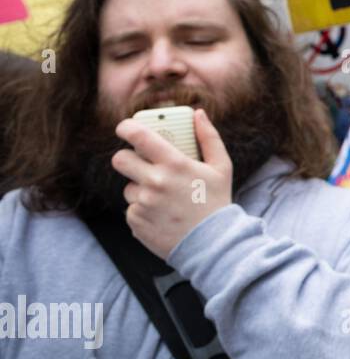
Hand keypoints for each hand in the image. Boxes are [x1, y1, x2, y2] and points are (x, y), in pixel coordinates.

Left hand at [112, 108, 233, 260]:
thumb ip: (209, 138)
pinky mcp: (136, 222)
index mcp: (174, 164)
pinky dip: (144, 210)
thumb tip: (199, 114)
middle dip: (127, 158)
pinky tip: (162, 215)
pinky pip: (132, 209)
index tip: (125, 128)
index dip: (126, 128)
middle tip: (140, 163)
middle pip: (120, 159)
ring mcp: (143, 203)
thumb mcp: (222, 167)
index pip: (138, 136)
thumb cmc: (218, 202)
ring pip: (128, 188)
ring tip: (163, 199)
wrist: (214, 244)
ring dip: (141, 189)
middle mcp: (155, 182)